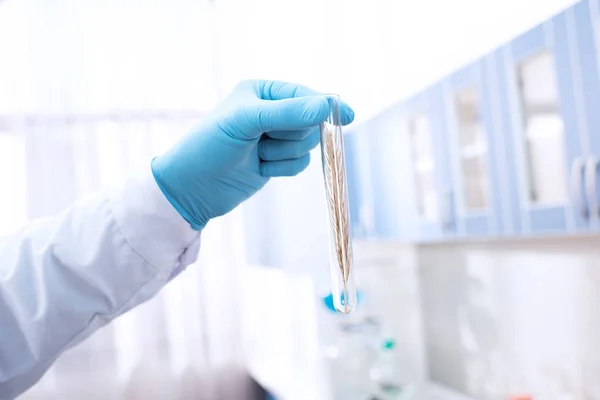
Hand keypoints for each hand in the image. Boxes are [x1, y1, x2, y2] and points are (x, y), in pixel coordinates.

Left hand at [151, 80, 354, 229]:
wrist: (191, 188)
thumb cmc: (210, 146)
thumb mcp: (247, 122)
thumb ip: (288, 113)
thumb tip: (327, 106)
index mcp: (263, 91)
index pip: (305, 95)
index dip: (324, 106)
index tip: (347, 116)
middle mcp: (271, 111)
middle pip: (310, 122)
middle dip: (291, 135)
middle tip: (265, 140)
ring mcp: (274, 138)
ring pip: (308, 145)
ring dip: (284, 154)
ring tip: (257, 156)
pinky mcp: (276, 161)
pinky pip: (300, 163)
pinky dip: (283, 169)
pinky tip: (261, 169)